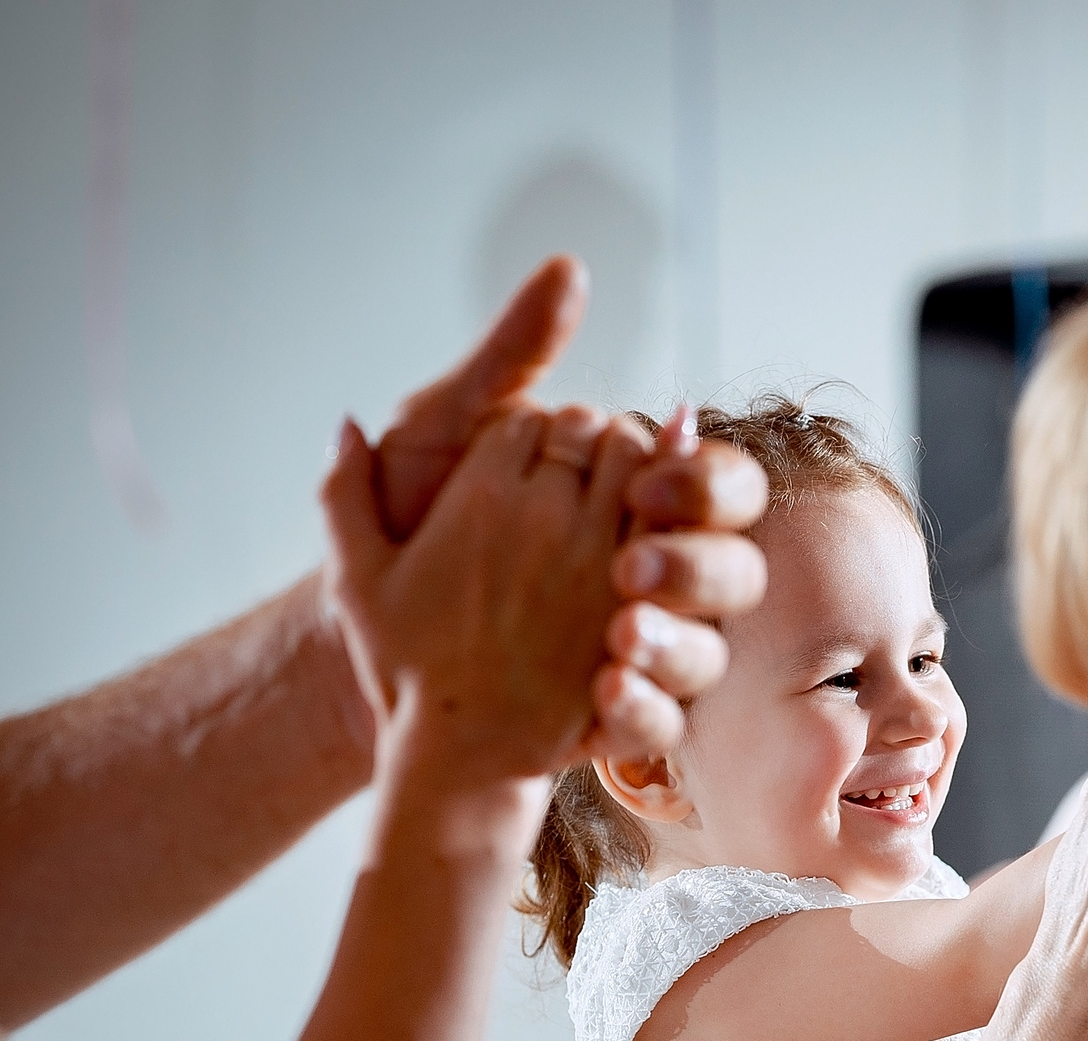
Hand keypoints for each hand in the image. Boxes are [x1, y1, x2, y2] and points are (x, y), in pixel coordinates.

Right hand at [320, 403, 663, 791]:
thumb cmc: (408, 670)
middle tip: (586, 474)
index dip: (537, 433)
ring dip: (637, 469)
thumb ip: (344, 495)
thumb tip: (348, 425)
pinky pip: (670, 521)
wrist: (466, 751)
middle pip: (590, 429)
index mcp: (477, 497)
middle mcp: (542, 514)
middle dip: (590, 441)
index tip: (537, 463)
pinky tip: (656, 524)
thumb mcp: (357, 582)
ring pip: (639, 463)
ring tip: (620, 498)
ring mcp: (599, 555)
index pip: (528, 419)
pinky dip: (671, 507)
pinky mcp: (638, 596)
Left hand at [362, 256, 770, 758]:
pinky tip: (601, 697)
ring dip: (678, 646)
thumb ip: (515, 355)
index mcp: (624, 499)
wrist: (352, 629)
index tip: (647, 478)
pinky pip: (662, 724)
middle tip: (629, 566)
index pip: (711, 479)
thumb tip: (572, 269)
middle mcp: (648, 573)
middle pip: (735, 565)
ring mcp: (637, 648)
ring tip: (620, 644)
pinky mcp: (611, 715)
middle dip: (698, 564)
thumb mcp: (446, 428)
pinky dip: (641, 716)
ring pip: (712, 650)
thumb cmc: (405, 522)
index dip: (697, 477)